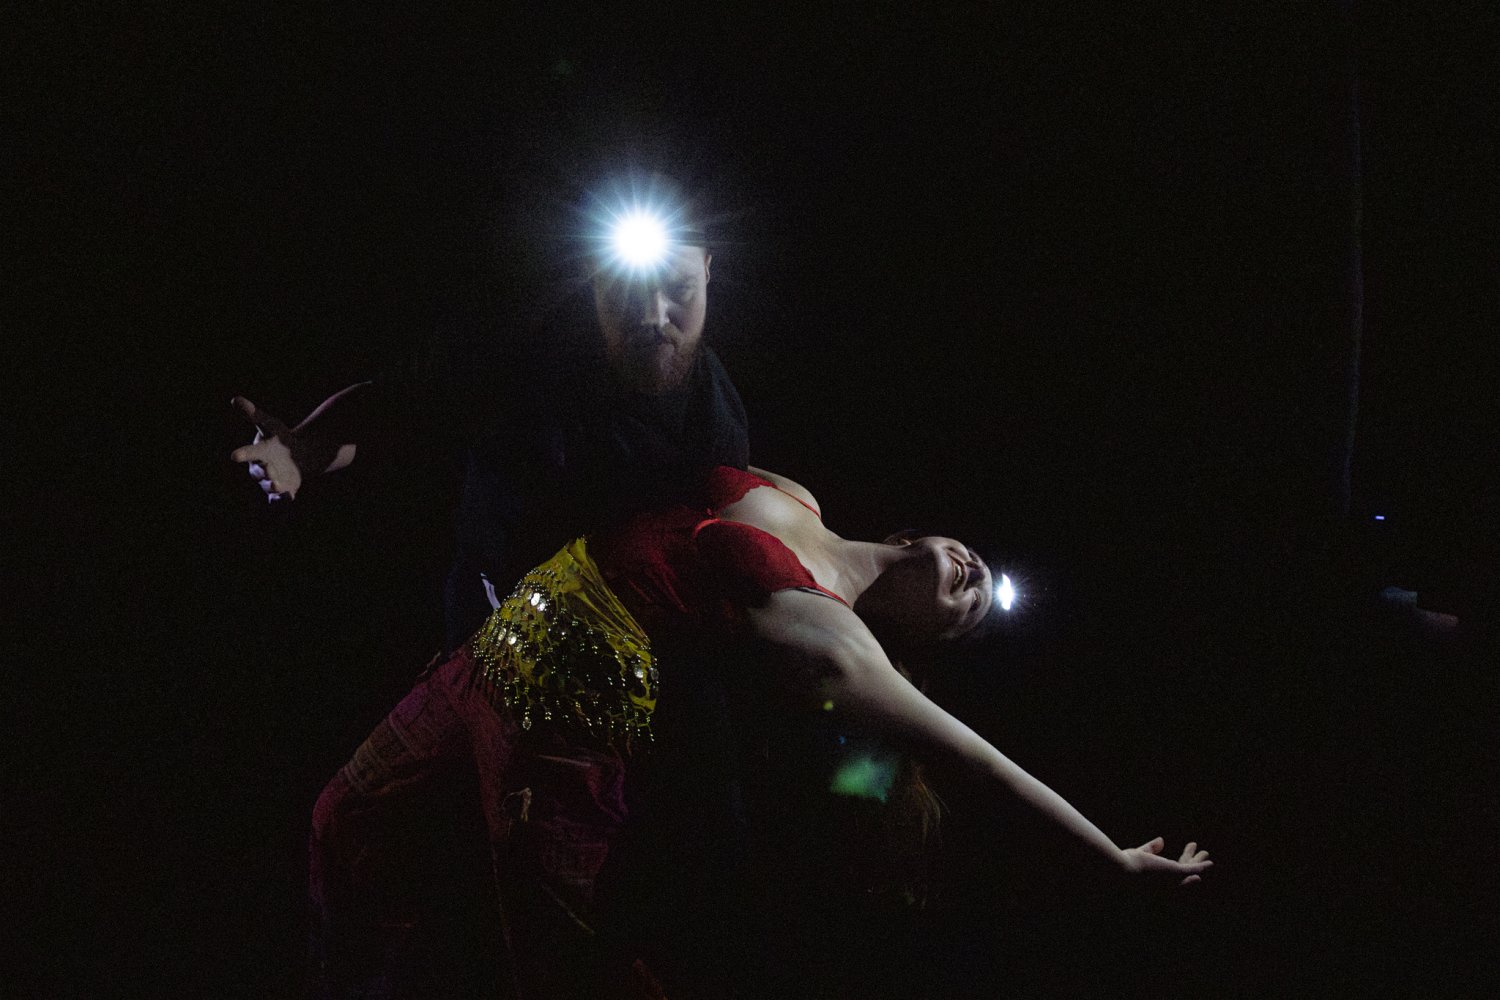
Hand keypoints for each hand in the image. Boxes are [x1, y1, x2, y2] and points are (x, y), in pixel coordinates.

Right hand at [229, 386, 362, 501]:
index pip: (248, 453)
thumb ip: (254, 415)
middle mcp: (261, 469)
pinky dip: (282, 502)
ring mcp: (271, 481)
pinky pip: (279, 500)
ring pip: (270, 486)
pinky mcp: (283, 492)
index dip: (243, 454)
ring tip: (280, 486)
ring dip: (275, 487)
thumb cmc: (278, 439)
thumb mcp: (269, 425)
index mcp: (257, 453)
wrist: (296, 456)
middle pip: (260, 473)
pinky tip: (287, 500)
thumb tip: (235, 399)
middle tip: (269, 470)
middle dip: (265, 472)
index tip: (235, 455)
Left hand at [1119, 836, 1211, 886]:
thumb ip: (1150, 849)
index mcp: (1157, 882)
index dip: (1179, 866)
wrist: (1121, 870)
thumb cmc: (1125, 864)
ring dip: (1198, 861)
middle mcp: (1167, 886)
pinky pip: (1193, 870)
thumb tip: (1161, 840)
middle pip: (1183, 875)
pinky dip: (1202, 866)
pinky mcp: (1175, 872)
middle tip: (1200, 855)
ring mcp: (1172, 881)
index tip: (1186, 860)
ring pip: (1189, 871)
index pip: (1170, 874)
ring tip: (1205, 852)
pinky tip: (1209, 862)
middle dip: (1192, 865)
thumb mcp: (1140, 854)